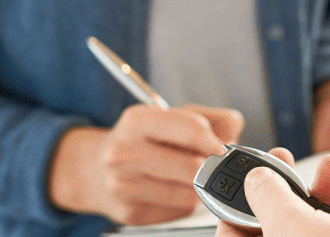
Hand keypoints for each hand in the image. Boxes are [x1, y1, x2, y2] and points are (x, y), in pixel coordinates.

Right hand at [49, 104, 242, 224]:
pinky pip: (178, 211)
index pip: (191, 129)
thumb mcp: (170, 117)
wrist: (96, 170)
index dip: (215, 141)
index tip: (223, 148)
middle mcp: (123, 153)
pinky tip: (173, 191)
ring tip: (190, 177)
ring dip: (199, 188)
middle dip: (209, 168)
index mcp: (136, 121)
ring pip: (188, 194)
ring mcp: (123, 185)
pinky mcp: (130, 213)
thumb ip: (209, 118)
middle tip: (211, 165)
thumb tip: (234, 129)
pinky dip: (185, 202)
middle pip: (191, 167)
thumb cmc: (142, 141)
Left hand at [216, 148, 329, 236]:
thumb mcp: (289, 222)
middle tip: (287, 160)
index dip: (237, 196)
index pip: (230, 228)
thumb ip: (269, 195)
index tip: (247, 171)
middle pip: (274, 221)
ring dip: (323, 195)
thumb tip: (257, 177)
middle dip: (286, 186)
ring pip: (309, 227)